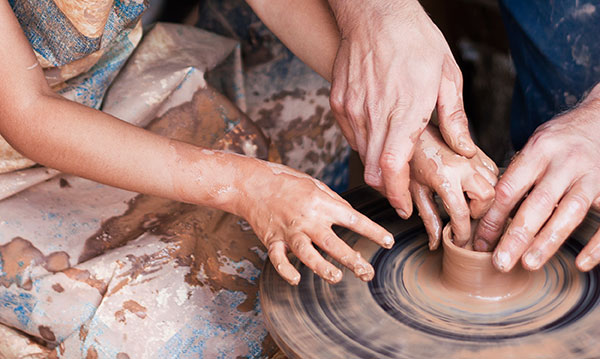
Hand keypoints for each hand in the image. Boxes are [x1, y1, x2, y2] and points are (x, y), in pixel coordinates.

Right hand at [241, 161, 393, 284]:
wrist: (253, 183)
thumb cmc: (287, 182)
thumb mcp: (315, 185)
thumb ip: (334, 202)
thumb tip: (352, 217)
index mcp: (321, 203)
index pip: (353, 219)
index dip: (373, 231)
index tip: (388, 242)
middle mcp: (307, 218)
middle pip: (332, 242)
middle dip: (352, 259)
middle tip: (367, 272)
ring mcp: (289, 231)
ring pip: (307, 253)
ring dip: (322, 267)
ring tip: (337, 277)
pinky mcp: (272, 239)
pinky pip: (278, 259)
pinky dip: (286, 270)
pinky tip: (296, 279)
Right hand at [327, 0, 475, 217]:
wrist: (374, 13)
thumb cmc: (414, 39)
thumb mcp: (447, 75)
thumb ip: (454, 119)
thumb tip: (465, 151)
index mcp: (406, 109)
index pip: (394, 167)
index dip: (397, 194)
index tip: (404, 207)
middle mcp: (374, 113)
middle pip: (373, 170)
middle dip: (387, 188)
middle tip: (401, 191)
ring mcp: (352, 108)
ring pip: (361, 154)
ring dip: (378, 162)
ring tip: (394, 152)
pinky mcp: (338, 102)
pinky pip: (349, 134)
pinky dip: (364, 142)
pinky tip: (378, 130)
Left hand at [409, 125, 496, 249]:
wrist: (414, 131)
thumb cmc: (410, 158)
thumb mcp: (415, 191)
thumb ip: (428, 217)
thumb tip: (435, 242)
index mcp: (444, 177)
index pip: (462, 213)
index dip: (462, 233)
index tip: (459, 241)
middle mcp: (463, 166)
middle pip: (488, 198)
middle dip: (480, 212)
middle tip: (465, 217)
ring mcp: (472, 157)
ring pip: (495, 184)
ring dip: (485, 198)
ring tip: (469, 204)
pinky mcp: (478, 151)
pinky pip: (494, 171)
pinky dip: (488, 183)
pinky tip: (472, 188)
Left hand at [474, 86, 599, 272]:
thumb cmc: (561, 140)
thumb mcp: (536, 146)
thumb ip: (518, 175)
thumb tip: (487, 213)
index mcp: (539, 150)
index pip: (510, 188)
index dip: (492, 217)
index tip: (479, 243)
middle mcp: (565, 162)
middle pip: (538, 203)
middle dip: (516, 236)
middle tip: (500, 263)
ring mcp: (593, 175)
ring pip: (569, 211)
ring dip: (548, 241)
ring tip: (528, 264)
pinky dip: (598, 245)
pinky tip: (581, 263)